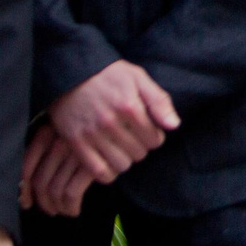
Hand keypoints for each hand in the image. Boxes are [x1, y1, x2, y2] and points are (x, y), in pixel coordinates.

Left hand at [17, 126, 101, 218]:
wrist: (124, 116)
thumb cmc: (95, 123)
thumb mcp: (70, 127)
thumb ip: (51, 147)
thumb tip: (29, 185)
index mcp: (49, 130)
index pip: (26, 165)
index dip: (23, 189)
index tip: (26, 202)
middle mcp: (59, 140)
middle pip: (40, 181)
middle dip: (43, 202)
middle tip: (50, 210)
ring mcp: (75, 152)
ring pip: (55, 190)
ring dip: (57, 207)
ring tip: (64, 211)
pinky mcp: (91, 163)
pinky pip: (71, 194)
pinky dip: (70, 206)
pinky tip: (75, 209)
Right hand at [47, 60, 178, 183]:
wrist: (71, 73)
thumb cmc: (109, 75)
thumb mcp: (138, 78)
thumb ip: (159, 101)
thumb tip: (174, 125)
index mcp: (129, 106)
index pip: (154, 139)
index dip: (155, 136)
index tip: (148, 130)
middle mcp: (110, 122)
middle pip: (139, 154)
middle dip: (141, 147)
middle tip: (133, 137)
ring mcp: (92, 134)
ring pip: (121, 165)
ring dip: (125, 159)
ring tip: (121, 147)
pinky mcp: (76, 143)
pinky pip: (99, 172)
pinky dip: (108, 172)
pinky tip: (109, 160)